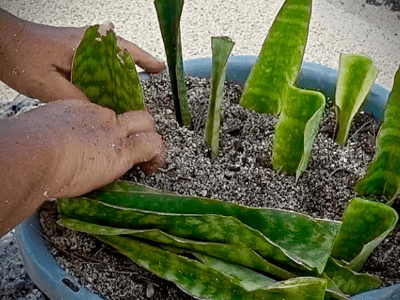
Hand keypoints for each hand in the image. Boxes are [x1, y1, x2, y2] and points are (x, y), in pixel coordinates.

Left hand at [0, 9, 164, 102]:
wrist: (0, 42)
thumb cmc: (20, 57)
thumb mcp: (47, 84)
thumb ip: (75, 98)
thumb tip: (99, 113)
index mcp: (85, 45)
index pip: (124, 51)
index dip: (144, 60)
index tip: (159, 68)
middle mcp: (86, 41)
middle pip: (121, 53)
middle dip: (137, 66)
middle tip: (150, 80)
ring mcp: (80, 44)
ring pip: (109, 59)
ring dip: (121, 72)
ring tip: (131, 90)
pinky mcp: (72, 50)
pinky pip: (97, 63)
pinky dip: (105, 75)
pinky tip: (106, 88)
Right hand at [0, 99, 164, 232]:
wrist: (33, 154)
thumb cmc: (26, 149)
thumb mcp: (42, 135)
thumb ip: (57, 139)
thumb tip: (57, 152)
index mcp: (77, 110)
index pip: (107, 114)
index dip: (114, 127)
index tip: (111, 140)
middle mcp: (99, 116)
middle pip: (131, 112)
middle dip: (140, 126)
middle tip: (138, 142)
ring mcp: (113, 131)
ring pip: (146, 125)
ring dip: (151, 140)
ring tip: (148, 158)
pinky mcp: (122, 151)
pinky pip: (151, 146)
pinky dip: (156, 155)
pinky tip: (151, 166)